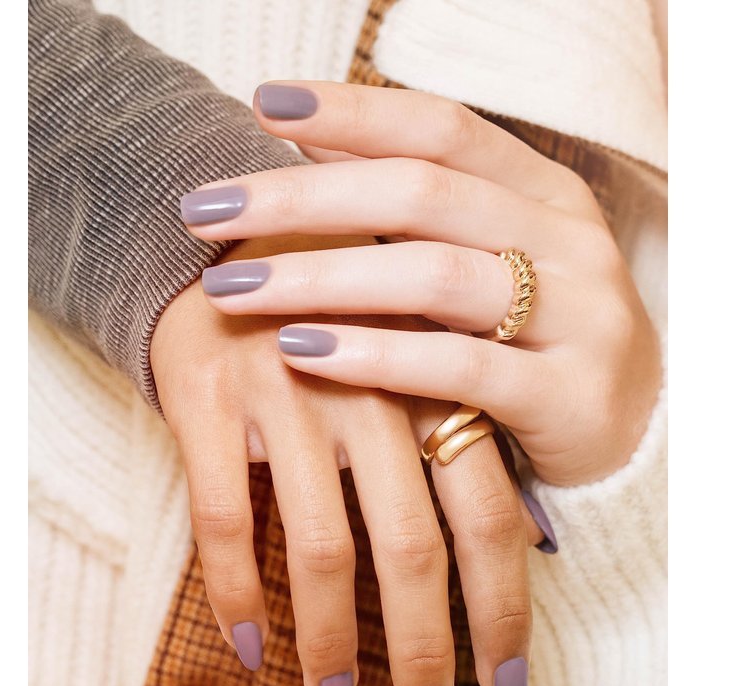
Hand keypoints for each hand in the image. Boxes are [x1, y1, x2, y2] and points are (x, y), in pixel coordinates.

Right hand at [151, 234, 543, 685]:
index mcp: (434, 378)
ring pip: (319, 544)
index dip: (503, 609)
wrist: (241, 241)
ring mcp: (288, 391)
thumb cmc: (345, 316)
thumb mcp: (416, 359)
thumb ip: (462, 439)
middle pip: (413, 543)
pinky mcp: (210, 397)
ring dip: (330, 638)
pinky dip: (233, 589)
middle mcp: (371, 388)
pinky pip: (221, 515)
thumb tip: (522, 548)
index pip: (489, 515)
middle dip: (426, 648)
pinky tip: (245, 645)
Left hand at [180, 81, 662, 485]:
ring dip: (320, 277)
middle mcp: (566, 239)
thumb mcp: (487, 260)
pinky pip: (462, 367)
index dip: (351, 111)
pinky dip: (375, 355)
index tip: (262, 104)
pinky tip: (300, 350)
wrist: (630, 432)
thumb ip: (413, 212)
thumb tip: (308, 149)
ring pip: (434, 276)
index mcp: (543, 194)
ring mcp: (578, 315)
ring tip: (231, 288)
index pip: (441, 128)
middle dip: (301, 198)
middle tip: (204, 210)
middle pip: (421, 194)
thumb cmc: (536, 339)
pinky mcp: (568, 394)